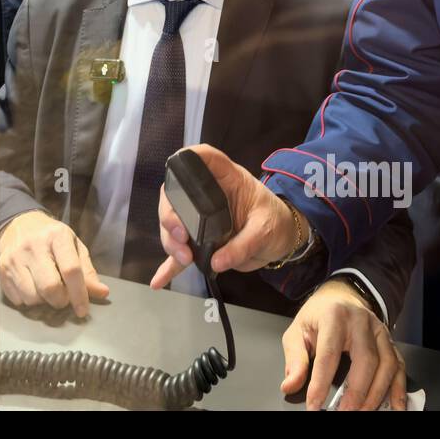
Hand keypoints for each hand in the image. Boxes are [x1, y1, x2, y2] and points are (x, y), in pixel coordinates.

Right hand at [0, 211, 108, 317]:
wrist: (20, 224)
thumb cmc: (52, 239)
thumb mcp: (74, 247)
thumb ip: (87, 271)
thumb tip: (103, 293)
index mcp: (57, 236)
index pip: (71, 270)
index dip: (79, 295)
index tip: (83, 310)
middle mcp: (34, 244)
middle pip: (50, 287)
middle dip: (60, 300)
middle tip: (63, 298)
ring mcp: (15, 256)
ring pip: (32, 297)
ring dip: (43, 302)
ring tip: (46, 290)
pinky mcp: (1, 267)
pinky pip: (18, 300)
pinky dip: (28, 300)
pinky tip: (32, 287)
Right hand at [149, 144, 302, 289]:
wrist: (281, 241)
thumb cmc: (276, 221)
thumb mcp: (266, 229)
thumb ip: (243, 244)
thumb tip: (216, 262)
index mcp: (226, 180)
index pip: (205, 159)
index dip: (189, 157)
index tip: (177, 167)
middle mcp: (207, 196)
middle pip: (176, 196)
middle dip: (169, 216)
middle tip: (180, 236)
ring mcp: (200, 220)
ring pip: (173, 226)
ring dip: (171, 242)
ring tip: (184, 258)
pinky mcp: (201, 243)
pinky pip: (181, 254)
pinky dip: (169, 267)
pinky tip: (158, 281)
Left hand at [280, 278, 406, 410]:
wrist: (340, 296)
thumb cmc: (318, 316)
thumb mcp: (298, 331)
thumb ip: (295, 359)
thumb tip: (290, 385)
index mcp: (334, 316)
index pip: (329, 354)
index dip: (321, 383)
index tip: (314, 406)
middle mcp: (362, 322)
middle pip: (366, 360)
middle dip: (357, 392)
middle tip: (344, 412)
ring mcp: (380, 331)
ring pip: (387, 365)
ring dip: (378, 394)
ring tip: (365, 412)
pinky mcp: (390, 341)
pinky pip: (400, 366)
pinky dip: (399, 389)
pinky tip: (395, 407)